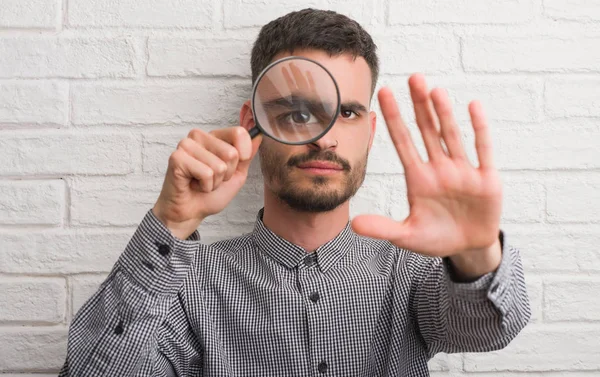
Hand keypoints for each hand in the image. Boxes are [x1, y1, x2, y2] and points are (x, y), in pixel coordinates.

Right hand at [153, 127, 261, 239]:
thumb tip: (259, 135)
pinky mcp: (177, 158)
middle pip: (231, 153)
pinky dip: (205, 186)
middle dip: (226, 174)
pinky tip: (194, 185)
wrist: (191, 212)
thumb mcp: (237, 174)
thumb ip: (247, 155)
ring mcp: (186, 145)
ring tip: (202, 182)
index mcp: (214, 136)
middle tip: (211, 179)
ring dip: (214, 182)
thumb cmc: (210, 194)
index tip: (231, 169)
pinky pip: (206, 173)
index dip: (243, 155)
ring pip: (219, 165)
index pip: (239, 132)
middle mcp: (199, 136)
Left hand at [352, 74, 502, 259]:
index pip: (403, 142)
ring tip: (435, 90)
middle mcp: (439, 168)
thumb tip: (353, 225)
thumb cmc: (436, 238)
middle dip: (420, 106)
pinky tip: (473, 106)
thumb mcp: (407, 236)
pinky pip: (482, 150)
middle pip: (427, 131)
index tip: (384, 93)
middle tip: (413, 77)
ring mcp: (462, 171)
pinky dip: (479, 129)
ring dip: (444, 113)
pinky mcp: (485, 179)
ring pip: (451, 136)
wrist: (468, 248)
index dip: (394, 118)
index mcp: (418, 178)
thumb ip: (383, 228)